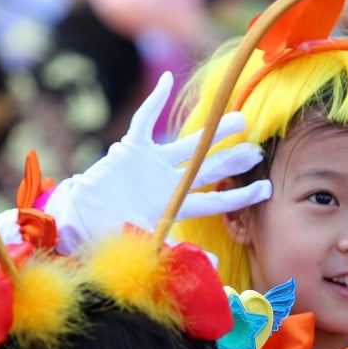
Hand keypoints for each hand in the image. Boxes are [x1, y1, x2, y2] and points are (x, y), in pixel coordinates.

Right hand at [43, 71, 270, 254]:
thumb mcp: (148, 247)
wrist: (81, 220)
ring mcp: (152, 163)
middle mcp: (169, 181)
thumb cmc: (113, 236)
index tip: (267, 189)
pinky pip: (143, 120)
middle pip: (208, 168)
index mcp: (176, 206)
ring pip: (188, 143)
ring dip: (212, 132)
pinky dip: (154, 101)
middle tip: (258, 151)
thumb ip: (180, 255)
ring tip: (238, 120)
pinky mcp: (131, 148)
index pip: (215, 200)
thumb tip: (217, 267)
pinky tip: (166, 81)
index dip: (240, 195)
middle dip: (233, 160)